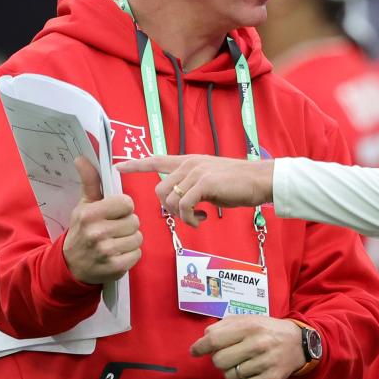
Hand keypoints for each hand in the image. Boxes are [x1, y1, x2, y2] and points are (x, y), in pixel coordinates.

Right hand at [63, 156, 142, 283]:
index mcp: (90, 214)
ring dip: (129, 240)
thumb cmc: (82, 230)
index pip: (127, 203)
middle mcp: (97, 232)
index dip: (123, 208)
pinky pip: (137, 254)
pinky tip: (117, 254)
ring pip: (138, 237)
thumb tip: (81, 157)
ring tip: (115, 242)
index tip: (112, 214)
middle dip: (127, 224)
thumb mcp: (84, 205)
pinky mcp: (116, 267)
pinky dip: (130, 255)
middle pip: (134, 221)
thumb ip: (90, 181)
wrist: (71, 265)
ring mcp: (106, 251)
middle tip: (112, 230)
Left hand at [116, 154, 274, 227]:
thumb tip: (184, 200)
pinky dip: (190, 219)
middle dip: (168, 208)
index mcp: (189, 161)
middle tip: (188, 215)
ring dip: (181, 216)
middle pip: (160, 189)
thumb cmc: (239, 183)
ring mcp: (196, 173)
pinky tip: (202, 219)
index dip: (136, 164)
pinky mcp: (204, 184)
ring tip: (198, 218)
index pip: (156, 159)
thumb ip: (194, 185)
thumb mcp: (211, 180)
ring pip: (170, 200)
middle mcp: (189, 164)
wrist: (260, 179)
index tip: (118, 166)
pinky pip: (184, 206)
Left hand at [191, 315, 305, 378]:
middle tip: (229, 355)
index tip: (194, 351)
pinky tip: (251, 371)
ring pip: (229, 375)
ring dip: (231, 371)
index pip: (215, 340)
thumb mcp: (249, 319)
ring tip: (243, 362)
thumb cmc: (267, 330)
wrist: (299, 343)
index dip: (200, 347)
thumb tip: (204, 337)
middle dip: (219, 359)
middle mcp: (258, 344)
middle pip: (218, 361)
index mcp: (250, 326)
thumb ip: (225, 325)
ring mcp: (265, 363)